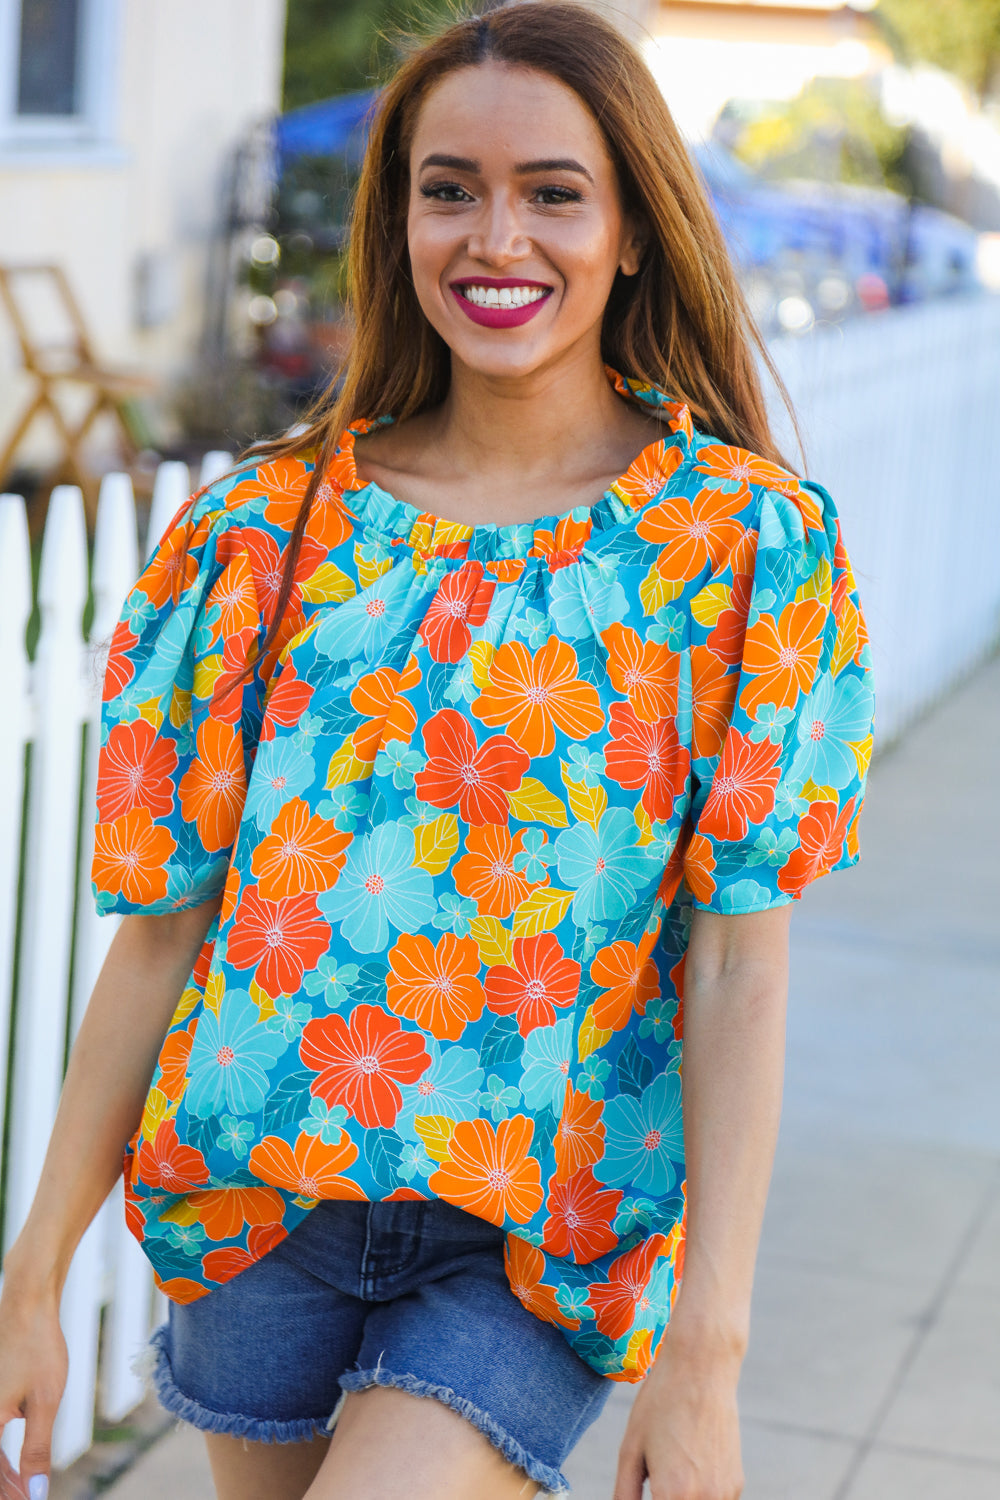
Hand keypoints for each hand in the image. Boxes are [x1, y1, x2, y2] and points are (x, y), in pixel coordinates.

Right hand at [0, 1273, 67, 1499]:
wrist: (27, 1303)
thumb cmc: (38, 1347)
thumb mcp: (45, 1401)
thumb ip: (36, 1449)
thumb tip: (35, 1493)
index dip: (9, 1495)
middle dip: (6, 1486)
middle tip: (27, 1496)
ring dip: (3, 1473)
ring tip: (24, 1485)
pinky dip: (0, 1454)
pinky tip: (16, 1463)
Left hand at [612, 1337, 743, 1499]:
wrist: (702, 1368)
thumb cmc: (661, 1402)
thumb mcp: (630, 1448)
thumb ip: (624, 1494)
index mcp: (672, 1494)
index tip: (647, 1491)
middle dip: (664, 1499)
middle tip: (655, 1477)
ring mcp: (724, 1494)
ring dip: (681, 1499)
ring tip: (670, 1468)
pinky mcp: (736, 1484)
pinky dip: (699, 1495)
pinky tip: (687, 1464)